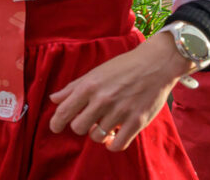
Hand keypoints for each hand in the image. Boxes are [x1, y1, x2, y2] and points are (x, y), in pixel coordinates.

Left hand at [49, 32, 193, 150]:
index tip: (55, 128)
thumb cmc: (122, 67)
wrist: (155, 64)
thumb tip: (54, 99)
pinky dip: (111, 145)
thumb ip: (73, 87)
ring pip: (97, 136)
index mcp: (89, 86)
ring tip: (103, 126)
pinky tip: (112, 138)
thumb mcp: (94, 73)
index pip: (64, 110)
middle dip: (79, 127)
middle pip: (78, 127)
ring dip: (97, 134)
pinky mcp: (136, 121)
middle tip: (87, 121)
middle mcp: (102, 100)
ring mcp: (120, 112)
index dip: (56, 122)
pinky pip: (118, 145)